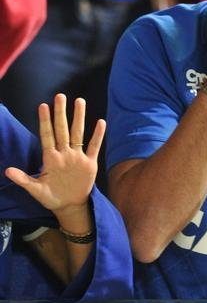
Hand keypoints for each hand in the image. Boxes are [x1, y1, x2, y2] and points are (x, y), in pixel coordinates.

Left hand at [4, 93, 104, 219]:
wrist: (69, 206)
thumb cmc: (51, 197)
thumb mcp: (36, 190)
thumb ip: (23, 179)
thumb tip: (7, 171)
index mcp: (51, 158)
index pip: (47, 136)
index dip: (45, 121)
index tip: (42, 106)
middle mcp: (64, 154)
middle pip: (62, 129)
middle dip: (61, 113)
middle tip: (60, 96)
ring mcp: (77, 157)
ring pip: (78, 133)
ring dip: (79, 118)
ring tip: (79, 101)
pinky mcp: (89, 163)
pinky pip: (94, 147)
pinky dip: (98, 136)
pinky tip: (100, 123)